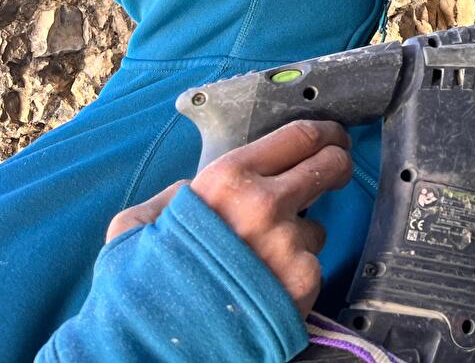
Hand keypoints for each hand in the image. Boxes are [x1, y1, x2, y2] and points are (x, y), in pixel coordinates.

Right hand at [105, 120, 353, 316]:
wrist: (158, 348)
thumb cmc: (147, 286)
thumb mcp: (137, 225)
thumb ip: (173, 195)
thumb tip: (195, 188)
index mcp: (227, 179)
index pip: (299, 136)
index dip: (323, 134)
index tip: (331, 137)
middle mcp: (264, 205)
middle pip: (330, 165)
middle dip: (336, 165)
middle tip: (334, 172)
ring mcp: (288, 244)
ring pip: (317, 226)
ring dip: (299, 237)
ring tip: (260, 261)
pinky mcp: (304, 281)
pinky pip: (311, 265)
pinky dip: (294, 274)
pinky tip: (264, 287)